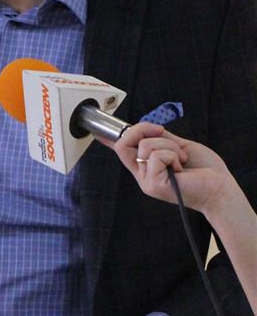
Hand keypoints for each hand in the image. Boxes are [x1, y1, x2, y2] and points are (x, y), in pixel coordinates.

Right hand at [110, 122, 229, 214]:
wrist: (219, 186)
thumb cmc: (203, 169)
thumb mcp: (179, 146)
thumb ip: (161, 139)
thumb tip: (150, 129)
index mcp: (146, 166)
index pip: (123, 151)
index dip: (109, 139)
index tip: (97, 132)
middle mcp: (142, 174)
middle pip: (124, 143)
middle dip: (142, 129)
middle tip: (162, 131)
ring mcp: (146, 180)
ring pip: (145, 146)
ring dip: (169, 146)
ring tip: (182, 160)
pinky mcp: (153, 184)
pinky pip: (156, 156)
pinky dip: (173, 155)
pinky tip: (181, 167)